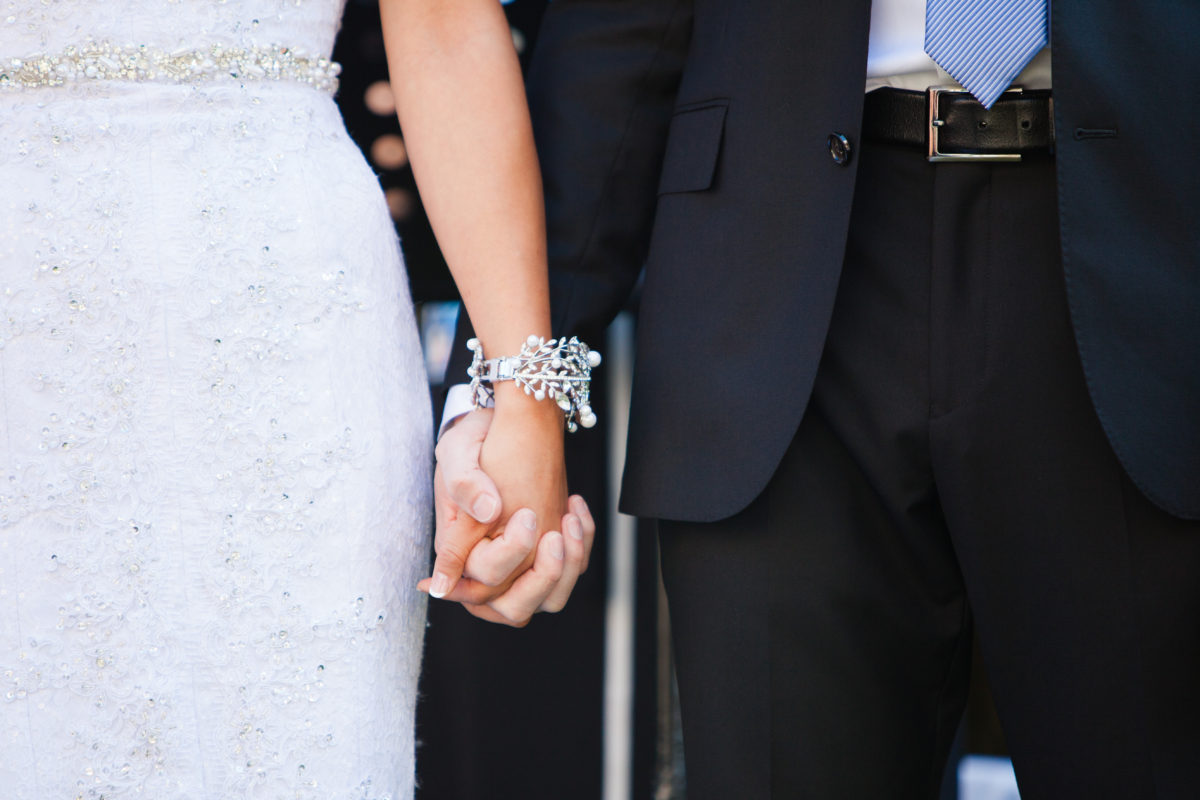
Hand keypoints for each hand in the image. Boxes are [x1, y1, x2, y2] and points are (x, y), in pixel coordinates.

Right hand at [421, 404, 595, 624]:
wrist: (502, 429)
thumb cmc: (474, 440)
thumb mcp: (457, 450)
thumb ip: (464, 482)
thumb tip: (486, 513)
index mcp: (458, 548)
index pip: (483, 581)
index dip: (508, 555)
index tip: (527, 515)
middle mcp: (487, 566)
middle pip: (514, 609)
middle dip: (542, 576)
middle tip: (554, 533)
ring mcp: (519, 564)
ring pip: (549, 600)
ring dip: (567, 568)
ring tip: (569, 519)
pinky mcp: (544, 553)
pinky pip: (570, 574)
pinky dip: (581, 548)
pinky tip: (575, 508)